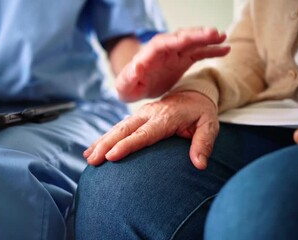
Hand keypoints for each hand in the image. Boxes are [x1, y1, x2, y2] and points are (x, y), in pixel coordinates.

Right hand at [84, 91, 218, 169]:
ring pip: (117, 128)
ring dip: (101, 142)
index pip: (143, 134)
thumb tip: (199, 165)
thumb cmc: (201, 113)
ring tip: (88, 157)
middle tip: (93, 160)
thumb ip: (204, 144)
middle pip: (124, 129)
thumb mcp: (210, 126)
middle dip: (106, 144)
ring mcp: (140, 114)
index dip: (127, 145)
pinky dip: (104, 138)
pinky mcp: (136, 117)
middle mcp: (149, 114)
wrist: (193, 94)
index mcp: (165, 117)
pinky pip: (118, 127)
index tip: (111, 156)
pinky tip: (92, 149)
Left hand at [116, 27, 229, 101]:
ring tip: (222, 38)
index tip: (190, 39)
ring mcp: (174, 53)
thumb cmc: (128, 86)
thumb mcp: (125, 86)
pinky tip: (225, 49)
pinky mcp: (182, 60)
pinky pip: (199, 53)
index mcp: (149, 55)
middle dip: (196, 35)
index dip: (177, 40)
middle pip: (181, 38)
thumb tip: (137, 67)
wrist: (134, 86)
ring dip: (206, 39)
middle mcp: (164, 50)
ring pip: (192, 43)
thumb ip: (130, 77)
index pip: (163, 43)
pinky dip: (211, 51)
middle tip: (213, 34)